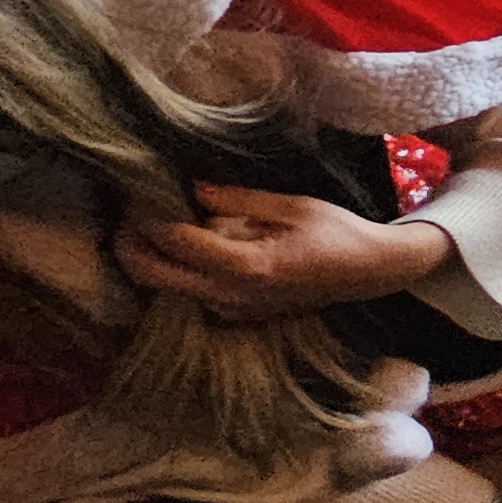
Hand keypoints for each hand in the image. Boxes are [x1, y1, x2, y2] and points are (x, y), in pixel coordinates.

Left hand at [114, 186, 451, 323]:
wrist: (372, 273)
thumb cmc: (339, 233)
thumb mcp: (293, 206)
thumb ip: (238, 200)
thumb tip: (191, 189)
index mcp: (244, 266)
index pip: (173, 241)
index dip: (148, 213)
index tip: (141, 189)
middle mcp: (229, 295)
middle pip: (150, 273)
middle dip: (129, 241)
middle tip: (130, 210)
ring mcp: (231, 310)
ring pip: (164, 287)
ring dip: (147, 256)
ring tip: (150, 223)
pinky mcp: (236, 314)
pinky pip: (189, 292)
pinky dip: (174, 269)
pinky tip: (186, 244)